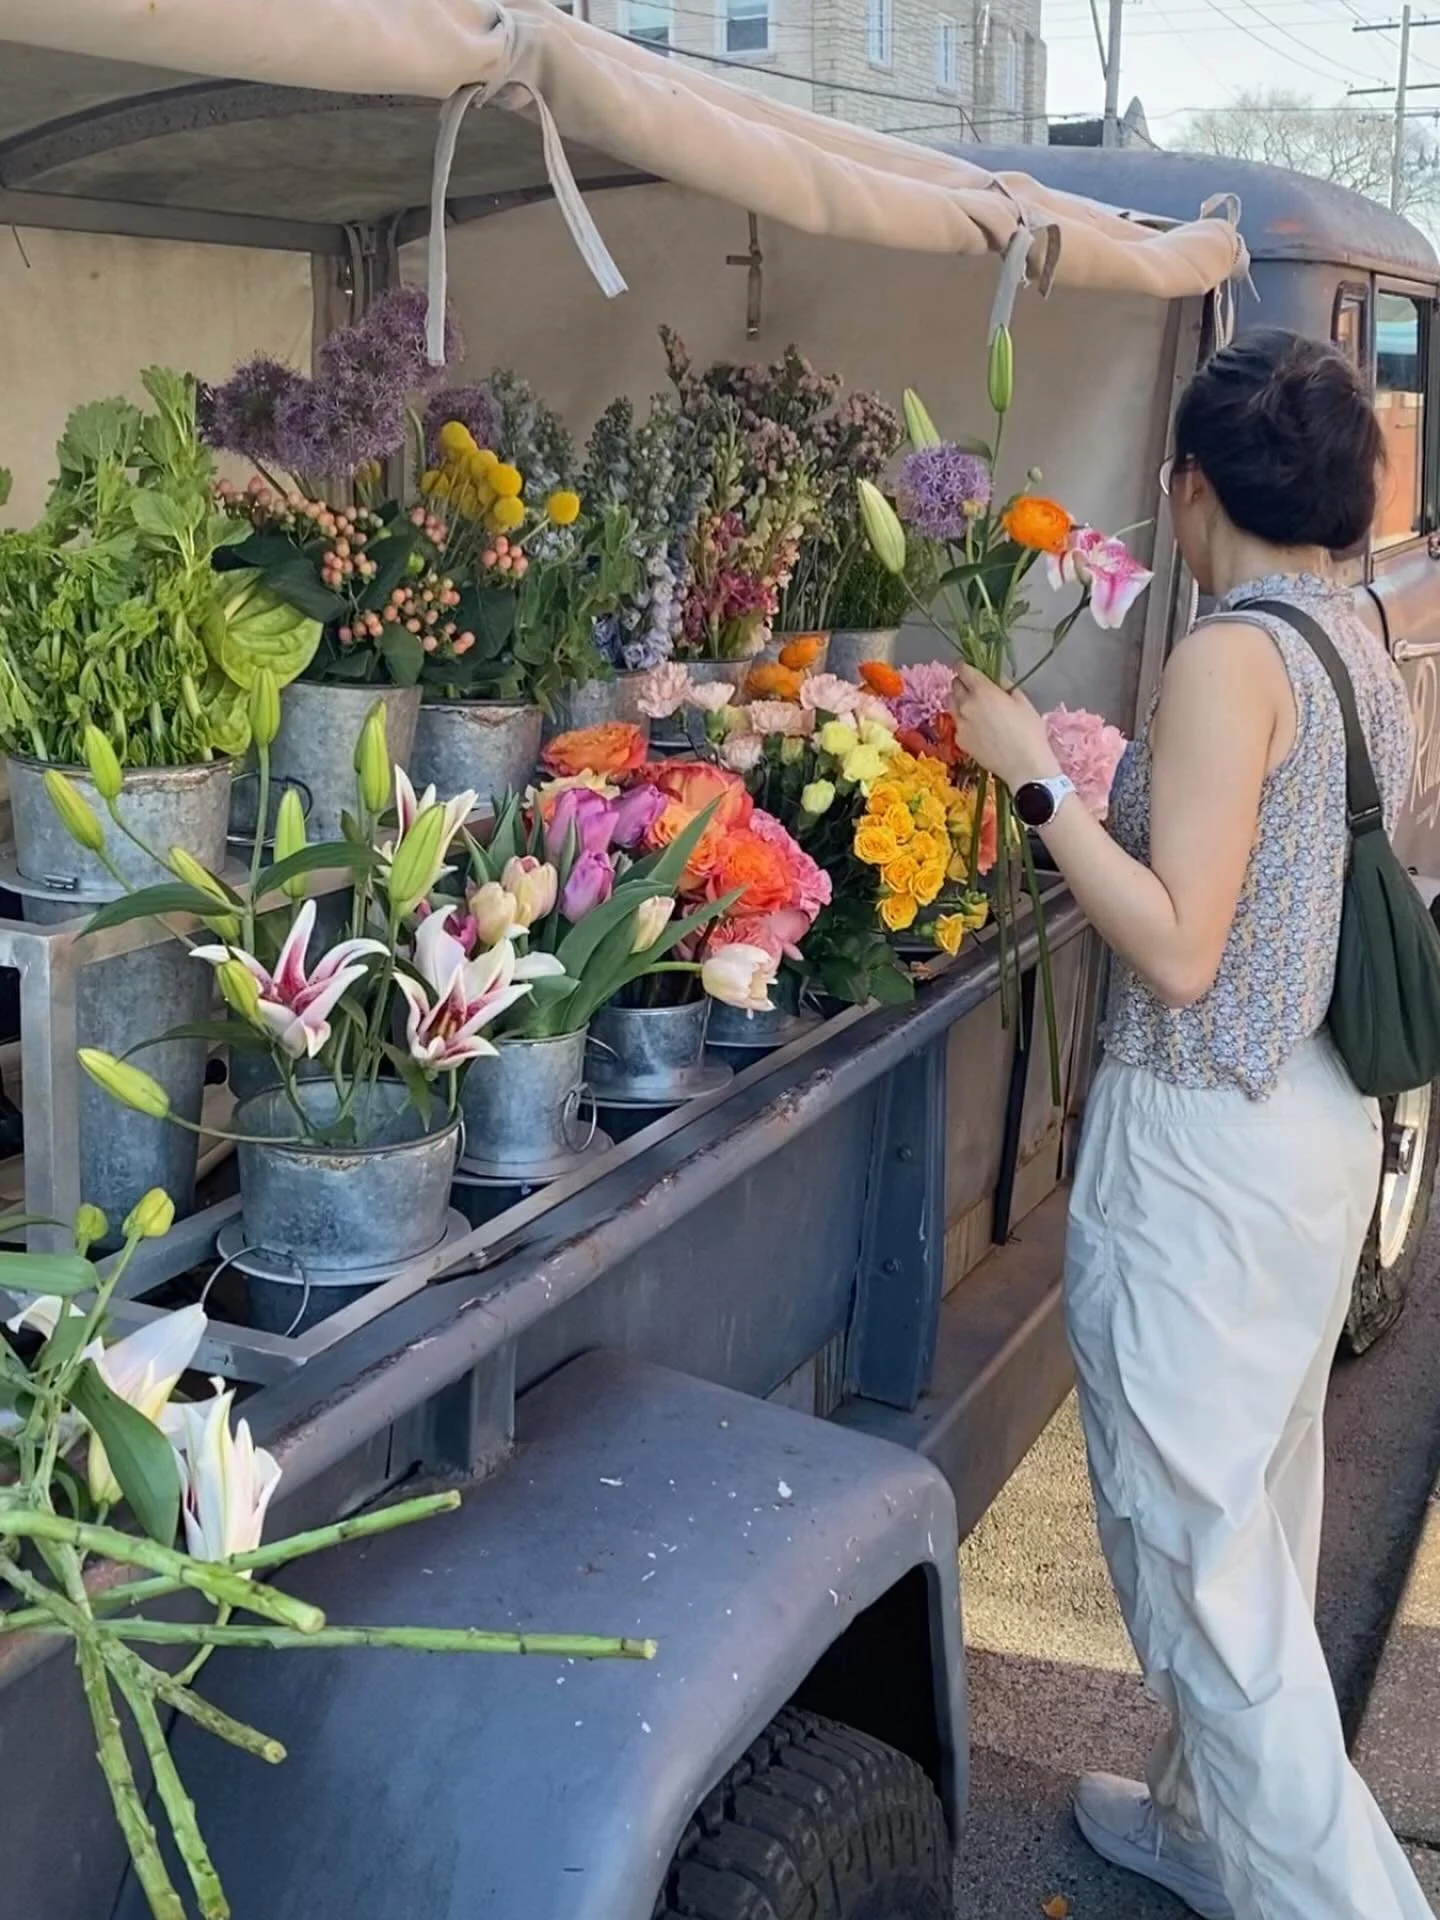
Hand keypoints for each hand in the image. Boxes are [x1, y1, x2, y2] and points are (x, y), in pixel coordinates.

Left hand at [950, 663, 1059, 790]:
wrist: (1023, 765)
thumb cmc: (1029, 731)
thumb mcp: (1022, 700)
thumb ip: (1004, 684)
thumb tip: (994, 676)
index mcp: (982, 691)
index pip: (963, 670)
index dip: (965, 665)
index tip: (968, 666)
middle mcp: (965, 705)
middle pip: (954, 686)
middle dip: (962, 683)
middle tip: (974, 687)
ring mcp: (960, 724)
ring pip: (951, 704)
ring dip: (959, 700)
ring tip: (974, 706)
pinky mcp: (959, 740)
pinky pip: (957, 723)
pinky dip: (963, 720)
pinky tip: (978, 727)